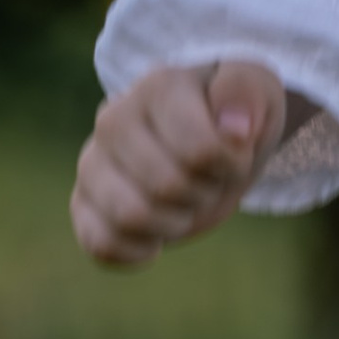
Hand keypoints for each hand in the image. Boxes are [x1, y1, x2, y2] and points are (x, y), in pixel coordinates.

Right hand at [71, 60, 287, 267]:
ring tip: (183, 203)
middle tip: (208, 179)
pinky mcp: (82, 203)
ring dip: (174, 222)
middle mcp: (113, 120)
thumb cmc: (232, 115)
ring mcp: (91, 163)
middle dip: (204, 194)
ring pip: (129, 216)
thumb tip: (235, 127)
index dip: (231, 165)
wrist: (209, 140)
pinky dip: (139, 251)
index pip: (200, 150)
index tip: (235, 153)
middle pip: (167, 186)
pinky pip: (101, 245)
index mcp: (159, 87)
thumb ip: (246, 92)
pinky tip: (157, 235)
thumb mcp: (256, 90)